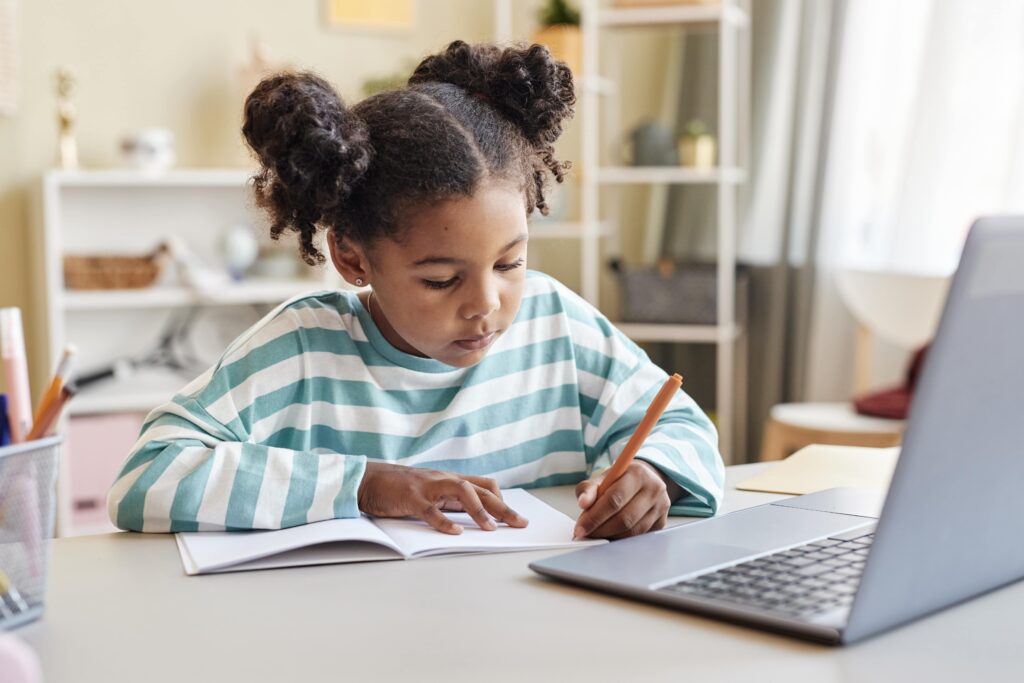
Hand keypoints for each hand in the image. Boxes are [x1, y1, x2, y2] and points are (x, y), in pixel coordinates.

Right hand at [357, 462, 528, 534]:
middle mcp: (444, 479)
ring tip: (491, 528)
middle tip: (520, 523)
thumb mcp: (431, 491)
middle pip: (481, 490)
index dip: (502, 500)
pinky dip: (445, 522)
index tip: (515, 517)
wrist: (369, 479)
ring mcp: (428, 487)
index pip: (484, 485)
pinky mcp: (411, 497)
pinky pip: (431, 510)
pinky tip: (456, 532)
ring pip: (462, 492)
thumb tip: (474, 515)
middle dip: (503, 508)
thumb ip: (450, 500)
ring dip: (479, 511)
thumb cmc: (400, 488)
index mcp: (449, 479)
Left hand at [573, 461, 678, 539]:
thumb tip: (583, 503)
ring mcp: (661, 507)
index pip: (614, 499)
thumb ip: (589, 489)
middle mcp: (654, 489)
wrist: (645, 480)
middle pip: (624, 518)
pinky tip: (610, 535)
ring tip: (595, 534)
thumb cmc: (621, 479)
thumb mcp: (604, 478)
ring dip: (610, 536)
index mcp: (637, 473)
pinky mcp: (662, 522)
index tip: (580, 527)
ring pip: (632, 531)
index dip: (595, 516)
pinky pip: (638, 537)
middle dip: (600, 529)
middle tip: (585, 533)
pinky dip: (621, 539)